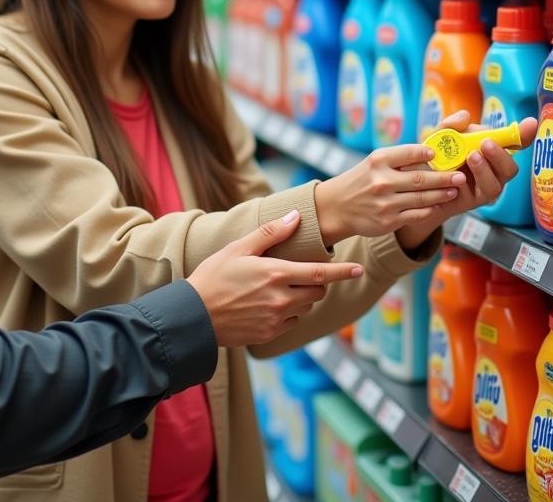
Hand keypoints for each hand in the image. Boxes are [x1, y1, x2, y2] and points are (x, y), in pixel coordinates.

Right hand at [187, 210, 363, 347]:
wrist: (194, 316)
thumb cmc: (213, 276)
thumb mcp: (239, 248)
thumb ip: (270, 233)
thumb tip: (295, 217)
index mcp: (276, 274)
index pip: (320, 273)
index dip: (342, 271)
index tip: (359, 269)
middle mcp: (281, 299)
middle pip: (317, 291)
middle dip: (316, 282)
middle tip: (299, 272)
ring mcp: (276, 319)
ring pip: (305, 308)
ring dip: (301, 298)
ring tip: (276, 288)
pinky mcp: (269, 334)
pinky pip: (291, 322)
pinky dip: (288, 312)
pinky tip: (267, 304)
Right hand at [313, 143, 468, 247]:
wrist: (338, 206)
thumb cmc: (362, 180)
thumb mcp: (374, 162)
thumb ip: (400, 158)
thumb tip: (433, 153)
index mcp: (378, 160)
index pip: (409, 153)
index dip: (427, 153)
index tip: (440, 153)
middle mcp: (381, 181)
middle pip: (420, 178)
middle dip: (444, 177)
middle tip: (460, 176)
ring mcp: (385, 203)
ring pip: (422, 198)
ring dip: (442, 194)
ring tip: (454, 190)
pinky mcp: (388, 221)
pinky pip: (416, 214)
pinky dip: (430, 210)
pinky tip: (439, 205)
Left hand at [394, 111, 538, 252]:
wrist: (419, 184)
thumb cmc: (435, 158)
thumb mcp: (439, 137)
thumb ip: (450, 126)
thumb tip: (466, 116)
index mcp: (490, 152)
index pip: (512, 144)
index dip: (524, 135)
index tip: (531, 123)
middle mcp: (493, 171)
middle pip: (510, 168)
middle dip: (500, 155)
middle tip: (486, 144)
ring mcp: (484, 188)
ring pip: (496, 184)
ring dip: (485, 169)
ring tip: (472, 157)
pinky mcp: (473, 202)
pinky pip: (477, 195)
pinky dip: (468, 183)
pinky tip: (457, 175)